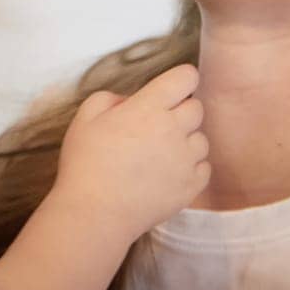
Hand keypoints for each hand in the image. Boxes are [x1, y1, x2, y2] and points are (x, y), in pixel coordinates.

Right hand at [51, 64, 209, 241]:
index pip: (186, 77)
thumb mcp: (85, 117)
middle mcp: (174, 129)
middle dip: (180, 111)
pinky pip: (204, 168)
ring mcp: (185, 160)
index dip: (180, 79)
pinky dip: (191, 168)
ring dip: (186, 141)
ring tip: (161, 155)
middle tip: (157, 126)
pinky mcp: (190, 187)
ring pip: (202, 139)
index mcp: (149, 108)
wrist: (94, 213)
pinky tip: (169, 173)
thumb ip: (110, 98)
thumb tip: (130, 100)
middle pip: (196, 108)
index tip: (170, 90)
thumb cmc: (86, 164)